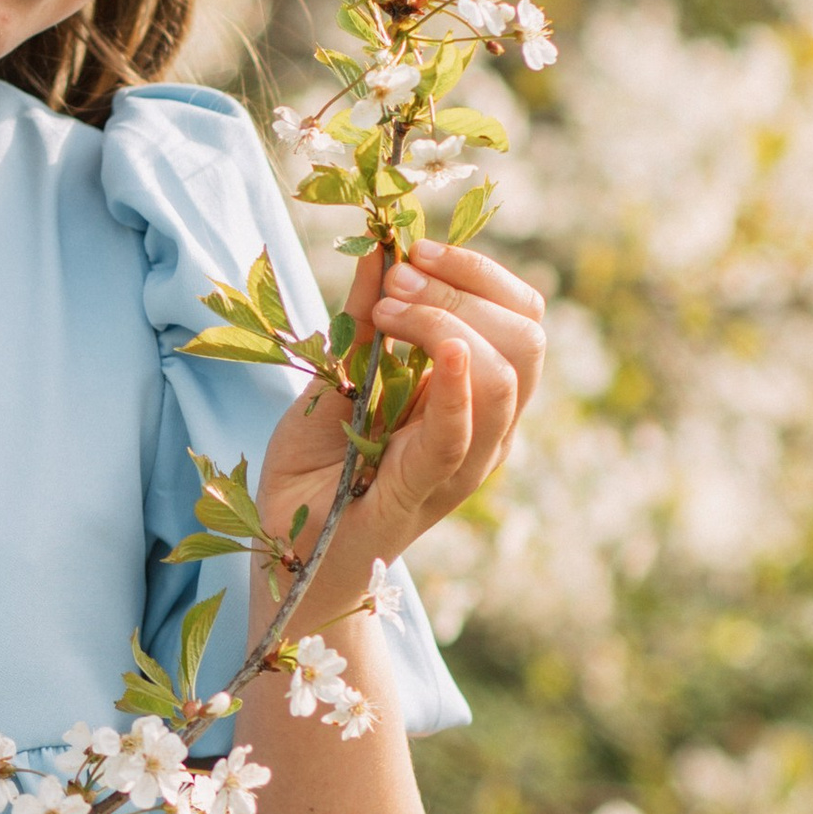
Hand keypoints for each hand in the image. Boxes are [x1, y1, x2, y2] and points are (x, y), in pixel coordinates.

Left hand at [255, 239, 545, 634]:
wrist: (285, 565)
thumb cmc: (313, 475)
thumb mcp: (334, 379)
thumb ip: (361, 322)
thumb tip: (380, 248)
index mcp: (472, 399)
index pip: (520, 316)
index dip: (476, 271)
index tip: (412, 248)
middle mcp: (483, 432)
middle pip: (527, 337)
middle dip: (464, 289)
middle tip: (395, 279)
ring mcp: (459, 466)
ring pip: (509, 377)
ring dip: (449, 323)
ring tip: (388, 314)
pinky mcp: (421, 493)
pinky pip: (460, 437)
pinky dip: (461, 388)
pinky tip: (449, 352)